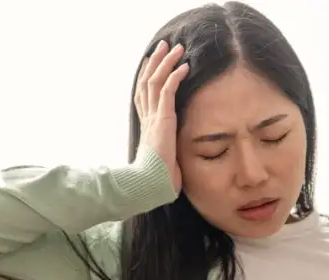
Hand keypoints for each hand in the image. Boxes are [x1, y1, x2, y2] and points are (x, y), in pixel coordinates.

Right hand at [134, 39, 189, 191]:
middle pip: (147, 82)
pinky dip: (175, 76)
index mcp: (147, 126)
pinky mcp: (162, 119)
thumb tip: (177, 160)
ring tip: (176, 48)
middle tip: (164, 46)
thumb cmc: (158, 178)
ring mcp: (153, 117)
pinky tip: (184, 66)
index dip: (148, 76)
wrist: (150, 184)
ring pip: (156, 81)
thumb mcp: (166, 160)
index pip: (144, 94)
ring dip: (166, 62)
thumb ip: (170, 152)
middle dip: (155, 62)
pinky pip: (167, 91)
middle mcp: (147, 118)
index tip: (153, 62)